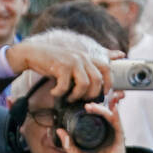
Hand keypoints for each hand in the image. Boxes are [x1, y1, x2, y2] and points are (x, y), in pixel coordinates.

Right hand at [5, 37, 120, 101]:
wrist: (31, 53)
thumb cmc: (54, 61)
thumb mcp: (75, 60)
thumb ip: (94, 61)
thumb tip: (121, 54)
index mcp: (87, 57)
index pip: (107, 68)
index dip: (108, 83)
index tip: (102, 93)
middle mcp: (82, 57)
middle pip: (98, 80)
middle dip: (92, 94)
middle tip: (82, 99)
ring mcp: (72, 60)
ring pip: (84, 84)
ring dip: (76, 95)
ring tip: (68, 98)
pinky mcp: (60, 66)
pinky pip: (66, 86)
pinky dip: (60, 93)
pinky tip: (55, 92)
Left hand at [57, 98, 125, 152]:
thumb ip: (69, 144)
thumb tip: (59, 131)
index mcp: (98, 138)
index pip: (96, 120)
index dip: (93, 109)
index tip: (83, 103)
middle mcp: (107, 137)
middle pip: (106, 116)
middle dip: (99, 106)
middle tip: (87, 103)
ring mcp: (114, 140)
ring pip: (113, 119)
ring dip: (105, 109)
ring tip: (93, 105)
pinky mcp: (119, 145)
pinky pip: (119, 128)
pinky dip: (117, 118)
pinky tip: (113, 110)